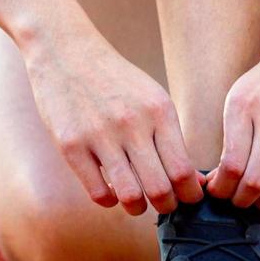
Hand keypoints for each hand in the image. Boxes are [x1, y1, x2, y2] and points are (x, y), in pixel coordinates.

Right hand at [24, 26, 203, 214]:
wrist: (66, 52)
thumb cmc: (116, 81)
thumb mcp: (152, 99)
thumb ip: (171, 138)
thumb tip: (193, 183)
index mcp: (159, 112)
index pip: (183, 170)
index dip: (190, 195)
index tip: (187, 198)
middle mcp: (132, 124)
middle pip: (160, 189)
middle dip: (168, 207)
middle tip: (165, 206)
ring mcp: (99, 136)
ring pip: (130, 196)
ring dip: (138, 209)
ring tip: (138, 205)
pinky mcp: (70, 146)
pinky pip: (98, 193)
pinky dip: (109, 201)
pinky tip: (111, 192)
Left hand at [206, 23, 259, 208]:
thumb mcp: (244, 93)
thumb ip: (233, 132)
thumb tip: (219, 178)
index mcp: (243, 105)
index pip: (228, 165)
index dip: (220, 189)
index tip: (218, 192)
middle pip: (253, 181)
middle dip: (240, 201)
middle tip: (237, 203)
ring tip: (259, 201)